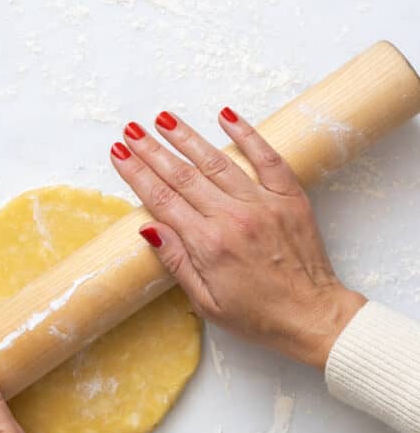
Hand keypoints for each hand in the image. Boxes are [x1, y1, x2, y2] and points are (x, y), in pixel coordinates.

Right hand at [111, 109, 365, 368]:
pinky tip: (225, 116)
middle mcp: (233, 218)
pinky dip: (246, 134)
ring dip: (187, 137)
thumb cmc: (259, 317)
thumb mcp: (206, 303)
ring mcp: (263, 204)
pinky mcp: (289, 197)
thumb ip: (176, 262)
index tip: (119, 154)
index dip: (137, 174)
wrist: (313, 317)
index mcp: (209, 245)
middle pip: (183, 176)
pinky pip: (266, 157)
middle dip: (153, 150)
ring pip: (217, 162)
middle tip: (131, 130)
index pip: (162, 199)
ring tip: (164, 119)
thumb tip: (148, 228)